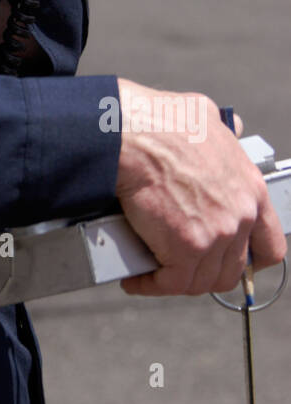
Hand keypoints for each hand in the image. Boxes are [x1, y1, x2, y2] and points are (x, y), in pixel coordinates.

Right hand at [115, 78, 286, 295]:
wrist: (134, 134)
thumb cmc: (162, 123)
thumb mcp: (209, 119)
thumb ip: (226, 133)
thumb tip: (230, 127)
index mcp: (251, 189)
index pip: (268, 245)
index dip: (248, 259)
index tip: (232, 262)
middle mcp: (241, 215)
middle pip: (232, 269)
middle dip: (204, 271)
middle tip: (179, 265)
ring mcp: (216, 235)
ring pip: (201, 280)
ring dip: (176, 280)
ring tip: (155, 271)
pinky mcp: (187, 248)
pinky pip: (171, 283)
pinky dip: (151, 285)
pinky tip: (138, 279)